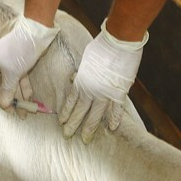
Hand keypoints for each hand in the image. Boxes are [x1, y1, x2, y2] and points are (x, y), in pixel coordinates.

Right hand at [0, 16, 58, 111]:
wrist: (37, 32)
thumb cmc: (20, 49)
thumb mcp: (13, 73)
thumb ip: (7, 91)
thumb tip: (3, 105)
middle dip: (4, 101)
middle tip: (15, 113)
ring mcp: (5, 65)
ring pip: (8, 86)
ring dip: (17, 98)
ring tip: (26, 113)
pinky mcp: (17, 65)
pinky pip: (17, 80)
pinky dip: (23, 89)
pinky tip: (31, 101)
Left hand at [59, 20, 146, 142]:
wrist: (118, 42)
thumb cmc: (102, 46)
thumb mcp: (87, 59)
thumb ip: (84, 72)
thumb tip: (79, 77)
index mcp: (82, 81)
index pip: (71, 100)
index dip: (66, 112)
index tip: (61, 122)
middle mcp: (91, 90)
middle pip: (80, 111)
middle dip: (73, 125)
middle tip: (67, 136)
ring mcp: (105, 93)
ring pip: (95, 115)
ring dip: (89, 128)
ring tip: (84, 139)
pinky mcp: (119, 92)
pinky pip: (117, 109)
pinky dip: (115, 119)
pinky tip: (113, 128)